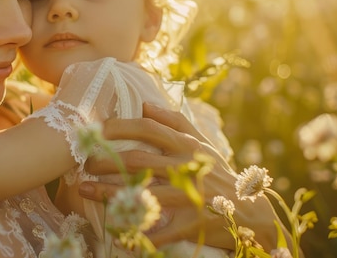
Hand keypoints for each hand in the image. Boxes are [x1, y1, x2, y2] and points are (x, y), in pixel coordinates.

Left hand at [78, 103, 286, 252]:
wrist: (252, 213)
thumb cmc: (220, 174)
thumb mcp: (202, 144)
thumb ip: (175, 122)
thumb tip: (144, 104)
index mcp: (187, 145)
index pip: (147, 127)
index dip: (118, 126)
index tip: (95, 128)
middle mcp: (186, 166)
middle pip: (137, 160)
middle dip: (105, 161)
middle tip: (84, 164)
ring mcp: (190, 196)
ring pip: (141, 193)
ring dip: (108, 193)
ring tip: (84, 189)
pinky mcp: (192, 224)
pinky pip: (158, 231)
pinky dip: (136, 233)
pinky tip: (114, 231)